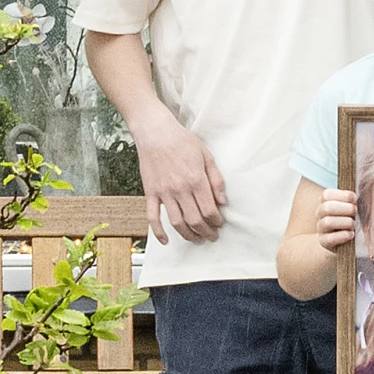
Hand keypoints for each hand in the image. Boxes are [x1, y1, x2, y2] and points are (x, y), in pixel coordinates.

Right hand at [134, 117, 228, 242]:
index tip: (219, 224)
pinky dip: (158, 231)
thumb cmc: (182, 141)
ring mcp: (164, 192)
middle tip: (211, 236)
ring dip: (188, 235)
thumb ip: (216, 179)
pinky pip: (152, 217)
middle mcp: (180, 189)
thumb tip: (223, 201)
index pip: (209, 210)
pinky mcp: (150, 193)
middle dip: (206, 232)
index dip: (216, 222)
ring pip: (177, 223)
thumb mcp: (206, 155)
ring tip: (196, 239)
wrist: (155, 132)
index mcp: (196, 180)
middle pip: (195, 220)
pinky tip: (166, 240)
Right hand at [311, 186, 358, 254]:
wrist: (339, 242)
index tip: (355, 199)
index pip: (327, 194)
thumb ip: (350, 201)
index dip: (343, 195)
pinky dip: (343, 235)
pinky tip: (351, 234)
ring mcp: (320, 229)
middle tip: (355, 212)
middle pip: (327, 208)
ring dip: (345, 222)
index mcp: (324, 202)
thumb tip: (356, 196)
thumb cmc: (347, 220)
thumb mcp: (348, 208)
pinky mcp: (324, 242)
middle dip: (345, 209)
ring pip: (327, 222)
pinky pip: (330, 239)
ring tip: (353, 224)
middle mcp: (320, 214)